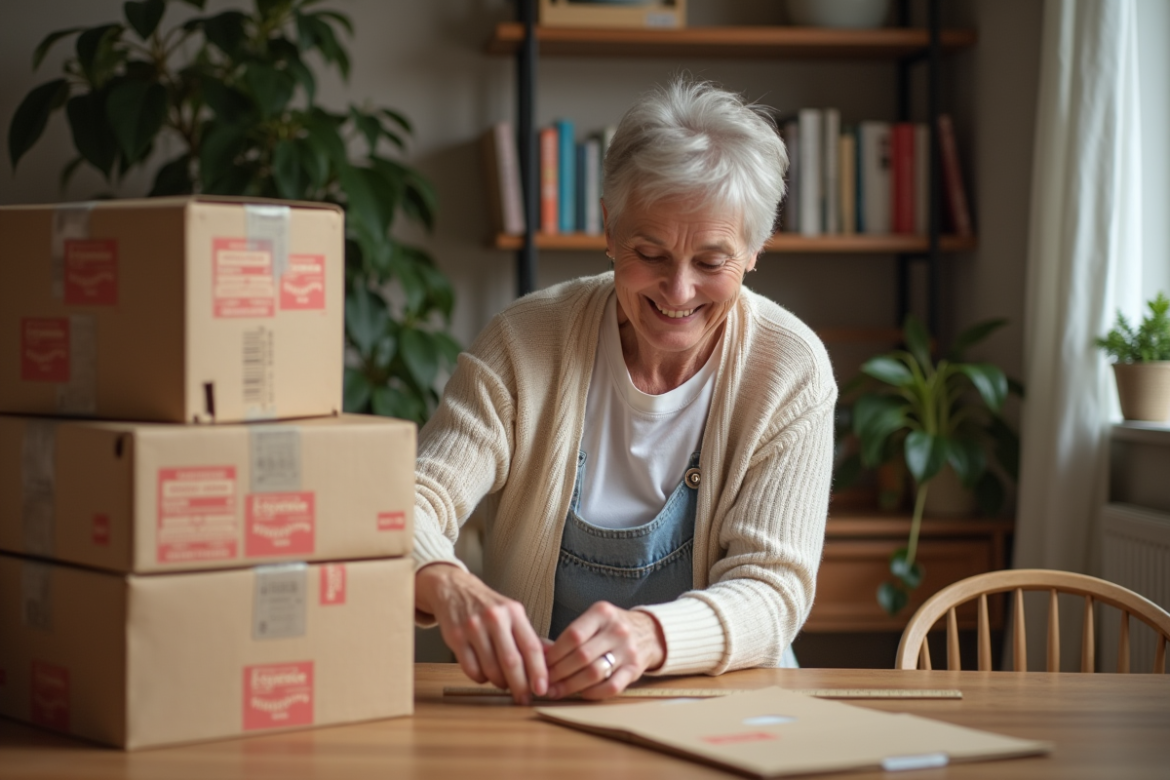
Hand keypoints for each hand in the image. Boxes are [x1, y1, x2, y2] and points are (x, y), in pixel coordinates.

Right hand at [415, 563, 547, 703]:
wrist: (454, 589)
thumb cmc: (487, 606)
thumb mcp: (512, 614)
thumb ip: (530, 637)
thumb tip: (552, 659)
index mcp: (513, 612)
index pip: (531, 646)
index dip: (538, 671)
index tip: (542, 689)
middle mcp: (494, 618)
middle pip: (511, 661)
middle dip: (520, 685)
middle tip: (524, 698)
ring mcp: (473, 627)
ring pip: (490, 669)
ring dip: (500, 683)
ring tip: (503, 683)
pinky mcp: (455, 637)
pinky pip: (471, 669)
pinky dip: (481, 678)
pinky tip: (484, 673)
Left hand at [544, 601, 666, 699]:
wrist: (648, 633)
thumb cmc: (611, 628)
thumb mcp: (593, 621)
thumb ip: (569, 635)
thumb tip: (540, 652)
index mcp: (602, 613)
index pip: (573, 635)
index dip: (554, 654)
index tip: (541, 664)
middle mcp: (617, 630)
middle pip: (581, 656)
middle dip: (558, 672)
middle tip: (544, 682)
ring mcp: (628, 651)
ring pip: (594, 673)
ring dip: (571, 685)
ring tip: (556, 690)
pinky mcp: (635, 670)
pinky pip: (611, 687)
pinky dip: (592, 693)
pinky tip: (580, 694)